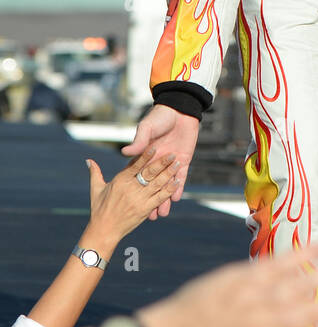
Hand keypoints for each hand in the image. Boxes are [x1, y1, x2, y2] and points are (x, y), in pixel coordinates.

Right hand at [85, 148, 178, 246]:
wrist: (103, 231)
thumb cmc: (98, 209)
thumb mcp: (96, 189)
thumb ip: (95, 173)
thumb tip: (88, 160)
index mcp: (120, 181)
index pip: (135, 165)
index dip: (145, 155)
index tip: (154, 146)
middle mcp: (131, 189)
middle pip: (149, 172)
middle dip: (162, 162)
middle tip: (172, 153)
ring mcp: (139, 200)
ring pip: (157, 183)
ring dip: (168, 173)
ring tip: (178, 163)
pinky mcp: (145, 209)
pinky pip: (160, 197)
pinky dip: (170, 190)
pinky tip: (178, 182)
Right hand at [121, 104, 199, 219]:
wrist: (180, 110)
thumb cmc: (159, 116)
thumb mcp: (146, 128)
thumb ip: (138, 141)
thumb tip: (124, 152)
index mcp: (146, 156)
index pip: (139, 176)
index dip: (135, 190)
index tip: (129, 204)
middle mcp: (158, 162)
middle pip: (152, 185)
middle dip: (150, 200)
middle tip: (148, 217)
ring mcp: (171, 163)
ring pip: (167, 185)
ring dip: (164, 199)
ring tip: (161, 214)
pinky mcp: (184, 161)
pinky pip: (181, 178)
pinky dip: (178, 188)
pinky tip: (176, 199)